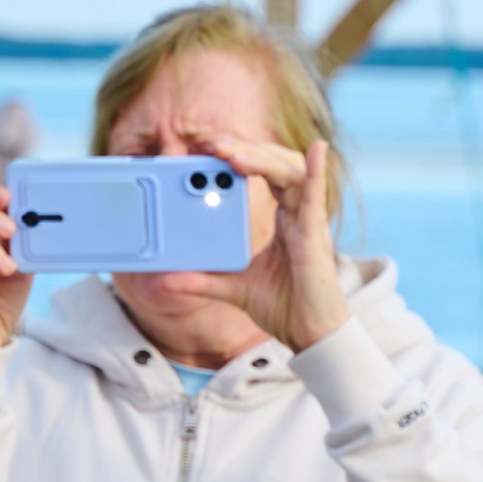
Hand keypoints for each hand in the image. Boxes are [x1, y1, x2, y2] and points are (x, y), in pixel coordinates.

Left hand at [151, 130, 347, 354]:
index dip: (241, 156)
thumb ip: (203, 281)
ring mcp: (308, 222)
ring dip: (261, 157)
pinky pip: (316, 197)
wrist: (310, 336)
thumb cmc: (285, 308)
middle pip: (276, 165)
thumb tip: (166, 281)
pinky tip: (316, 150)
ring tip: (230, 153)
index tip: (209, 148)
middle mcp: (298, 214)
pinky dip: (316, 171)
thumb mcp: (233, 289)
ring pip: (289, 173)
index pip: (263, 174)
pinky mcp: (315, 236)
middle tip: (211, 144)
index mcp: (283, 220)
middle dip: (245, 149)